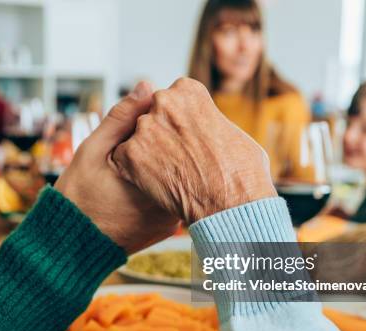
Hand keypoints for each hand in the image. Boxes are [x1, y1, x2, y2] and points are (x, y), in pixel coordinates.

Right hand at [55, 82, 178, 253]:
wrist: (72, 247)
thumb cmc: (77, 199)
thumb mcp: (91, 151)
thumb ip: (120, 119)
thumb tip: (147, 85)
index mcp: (155, 184)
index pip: (179, 139)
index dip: (171, 119)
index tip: (160, 111)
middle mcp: (171, 204)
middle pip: (187, 158)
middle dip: (175, 139)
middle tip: (156, 130)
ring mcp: (173, 218)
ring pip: (184, 176)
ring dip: (174, 158)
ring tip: (153, 151)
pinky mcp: (170, 225)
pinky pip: (179, 193)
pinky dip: (171, 178)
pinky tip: (154, 170)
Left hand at [111, 78, 276, 224]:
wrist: (230, 203)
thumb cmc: (242, 172)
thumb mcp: (233, 132)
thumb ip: (209, 121)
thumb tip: (207, 128)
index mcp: (189, 90)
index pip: (172, 99)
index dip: (179, 122)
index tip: (187, 138)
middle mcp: (163, 101)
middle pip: (152, 116)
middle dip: (161, 134)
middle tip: (177, 158)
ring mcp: (145, 127)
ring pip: (137, 137)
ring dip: (147, 153)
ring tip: (169, 174)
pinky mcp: (130, 154)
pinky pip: (123, 159)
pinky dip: (133, 172)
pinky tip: (154, 183)